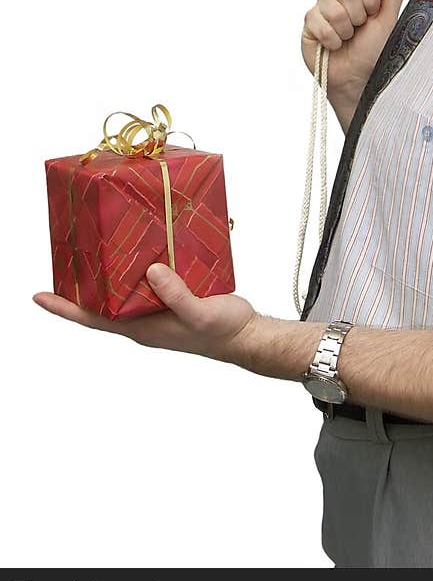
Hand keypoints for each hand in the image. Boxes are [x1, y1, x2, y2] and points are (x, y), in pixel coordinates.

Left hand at [32, 263, 259, 366]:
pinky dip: (140, 264)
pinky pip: (148, 281)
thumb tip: (151, 272)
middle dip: (82, 285)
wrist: (246, 334)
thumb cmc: (221, 330)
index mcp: (141, 328)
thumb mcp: (199, 313)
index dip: (64, 309)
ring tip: (96, 246)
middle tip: (65, 258)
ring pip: (124, 290)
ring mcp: (157, 308)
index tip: (38, 296)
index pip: (93, 319)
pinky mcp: (173, 296)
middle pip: (103, 303)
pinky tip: (142, 246)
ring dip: (110, 271)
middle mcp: (143, 318)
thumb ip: (177, 295)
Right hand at [301, 0, 412, 98]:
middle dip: (357, 17)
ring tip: (346, 40)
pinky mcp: (310, 22)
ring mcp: (324, 8)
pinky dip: (330, 39)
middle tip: (358, 31)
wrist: (356, 78)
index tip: (373, 14)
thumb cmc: (372, 52)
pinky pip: (317, 21)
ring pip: (332, 7)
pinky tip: (333, 46)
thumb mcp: (388, 23)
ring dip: (343, 30)